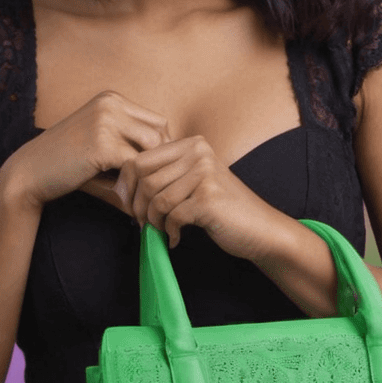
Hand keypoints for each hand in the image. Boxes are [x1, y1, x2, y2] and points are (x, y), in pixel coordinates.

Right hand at [0, 90, 172, 209]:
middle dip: (161, 162)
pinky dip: (134, 185)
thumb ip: (129, 138)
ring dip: (150, 174)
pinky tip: (126, 200)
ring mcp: (106, 121)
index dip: (160, 150)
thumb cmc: (66, 161)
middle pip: (160, 132)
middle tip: (155, 188)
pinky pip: (135, 165)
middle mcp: (111, 103)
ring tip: (142, 196)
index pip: (157, 121)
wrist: (29, 172)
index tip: (155, 174)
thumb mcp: (99, 137)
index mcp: (112, 98)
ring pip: (152, 148)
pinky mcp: (102, 144)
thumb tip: (174, 152)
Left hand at [110, 135, 282, 260]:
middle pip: (144, 178)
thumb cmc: (222, 208)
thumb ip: (165, 175)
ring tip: (162, 231)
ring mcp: (205, 174)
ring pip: (155, 198)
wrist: (260, 229)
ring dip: (153, 222)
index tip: (130, 207)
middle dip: (136, 206)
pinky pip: (171, 215)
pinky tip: (176, 238)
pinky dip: (169, 232)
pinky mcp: (208, 198)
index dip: (127, 186)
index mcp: (192, 144)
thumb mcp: (194, 181)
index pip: (140, 158)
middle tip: (142, 224)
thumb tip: (121, 186)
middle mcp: (199, 152)